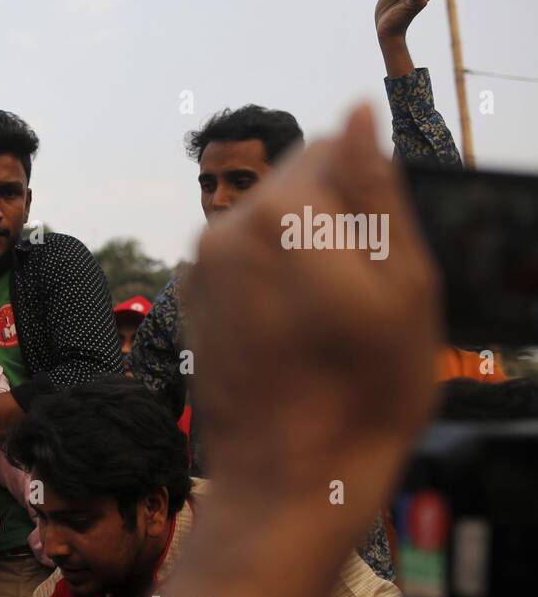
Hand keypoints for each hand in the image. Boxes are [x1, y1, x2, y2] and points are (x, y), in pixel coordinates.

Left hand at [188, 103, 439, 511]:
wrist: (288, 483)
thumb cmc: (362, 394)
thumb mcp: (404, 285)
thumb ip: (376, 188)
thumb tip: (357, 114)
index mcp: (280, 215)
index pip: (331, 146)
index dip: (371, 190)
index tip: (384, 247)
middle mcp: (224, 231)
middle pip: (294, 185)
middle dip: (334, 218)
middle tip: (364, 292)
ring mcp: (200, 270)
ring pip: (268, 225)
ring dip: (303, 250)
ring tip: (331, 319)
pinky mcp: (192, 303)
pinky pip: (244, 263)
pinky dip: (273, 280)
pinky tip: (297, 332)